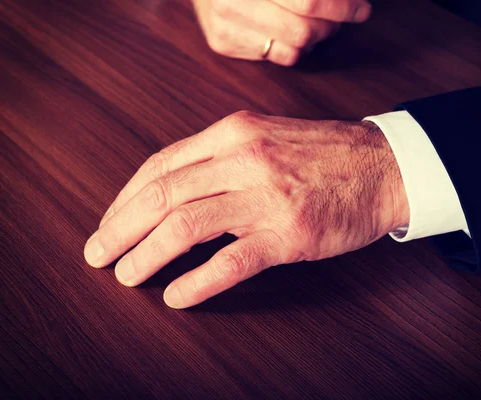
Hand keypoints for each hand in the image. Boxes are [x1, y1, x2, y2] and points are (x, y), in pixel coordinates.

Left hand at [84, 112, 408, 307]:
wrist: (383, 166)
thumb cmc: (322, 155)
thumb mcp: (264, 136)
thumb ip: (218, 156)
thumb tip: (169, 189)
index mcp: (233, 133)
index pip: (160, 166)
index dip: (125, 198)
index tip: (110, 221)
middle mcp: (244, 160)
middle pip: (162, 195)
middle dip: (119, 228)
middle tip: (98, 253)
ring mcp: (266, 198)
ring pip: (185, 227)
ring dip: (145, 254)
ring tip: (126, 274)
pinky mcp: (289, 235)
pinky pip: (230, 262)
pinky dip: (196, 282)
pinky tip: (177, 295)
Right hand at [193, 0, 371, 65]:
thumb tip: (350, 4)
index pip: (309, 1)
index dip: (342, 6)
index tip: (361, 8)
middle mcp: (233, 0)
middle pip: (304, 27)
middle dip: (334, 23)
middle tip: (345, 15)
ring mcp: (225, 23)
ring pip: (294, 46)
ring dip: (317, 37)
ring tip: (320, 24)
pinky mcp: (223, 43)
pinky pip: (278, 56)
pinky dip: (296, 47)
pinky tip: (294, 33)